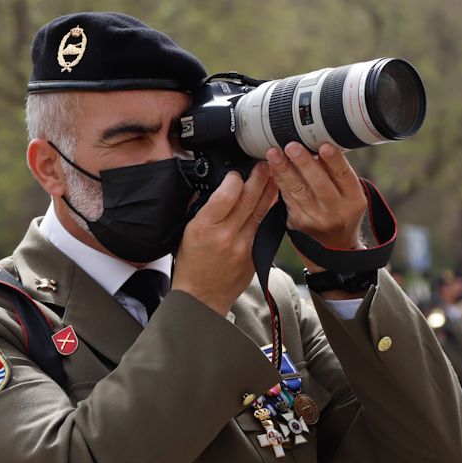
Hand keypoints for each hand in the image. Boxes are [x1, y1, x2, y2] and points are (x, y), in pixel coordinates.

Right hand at [173, 167, 277, 315]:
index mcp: (204, 228)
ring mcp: (244, 247)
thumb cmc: (191, 265)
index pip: (227, 194)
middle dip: (259, 178)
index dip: (235, 179)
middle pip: (249, 199)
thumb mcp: (187, 232)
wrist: (201, 297)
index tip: (236, 174)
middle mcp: (226, 236)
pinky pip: (264, 229)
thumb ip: (202, 208)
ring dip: (269, 192)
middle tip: (265, 165)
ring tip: (274, 177)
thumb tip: (216, 186)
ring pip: (262, 212)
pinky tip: (272, 202)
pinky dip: (268, 214)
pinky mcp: (256, 256)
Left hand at [266, 142, 367, 269]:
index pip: (344, 176)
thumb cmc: (343, 213)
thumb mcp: (350, 196)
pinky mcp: (297, 223)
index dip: (334, 161)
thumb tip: (320, 143)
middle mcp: (335, 211)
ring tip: (274, 154)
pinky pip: (286, 199)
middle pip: (319, 184)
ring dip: (283, 170)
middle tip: (291, 146)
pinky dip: (278, 182)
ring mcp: (315, 219)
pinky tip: (271, 168)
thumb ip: (337, 174)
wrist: (334, 248)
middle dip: (304, 163)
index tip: (323, 146)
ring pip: (298, 191)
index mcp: (353, 200)